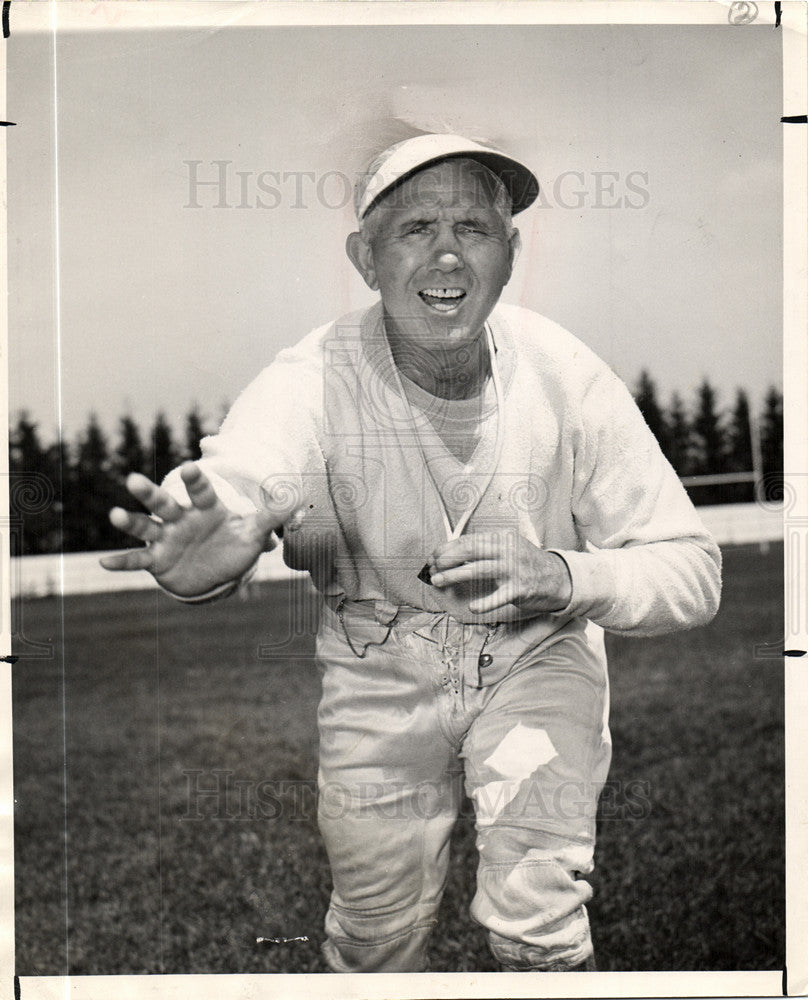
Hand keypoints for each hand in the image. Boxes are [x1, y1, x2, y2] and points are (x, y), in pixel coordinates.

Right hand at [99, 463, 299, 597]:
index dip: (197, 481)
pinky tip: (104, 562)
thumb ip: (270, 517)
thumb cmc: (232, 547)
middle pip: (164, 503)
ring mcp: (166, 539)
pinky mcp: (157, 561)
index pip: (201, 493)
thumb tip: (295, 499)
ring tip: (116, 515)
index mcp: (206, 510)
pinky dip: (123, 562)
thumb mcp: (252, 534)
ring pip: (146, 527)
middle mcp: (181, 520)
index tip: (194, 466)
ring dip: (131, 522)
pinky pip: (138, 561)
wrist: (214, 574)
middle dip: (150, 494)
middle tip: (132, 479)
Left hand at [427, 531, 572, 615]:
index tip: (433, 556)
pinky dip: (485, 603)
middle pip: (470, 551)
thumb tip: (453, 554)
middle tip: (431, 567)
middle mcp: (507, 551)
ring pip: (478, 570)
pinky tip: (472, 608)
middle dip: (447, 558)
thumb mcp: (509, 548)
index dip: (448, 548)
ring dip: (454, 575)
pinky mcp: (519, 589)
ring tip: (438, 581)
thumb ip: (486, 549)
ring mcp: (513, 570)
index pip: (469, 540)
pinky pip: (498, 597)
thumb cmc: (528, 564)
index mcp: (502, 539)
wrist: (559, 578)